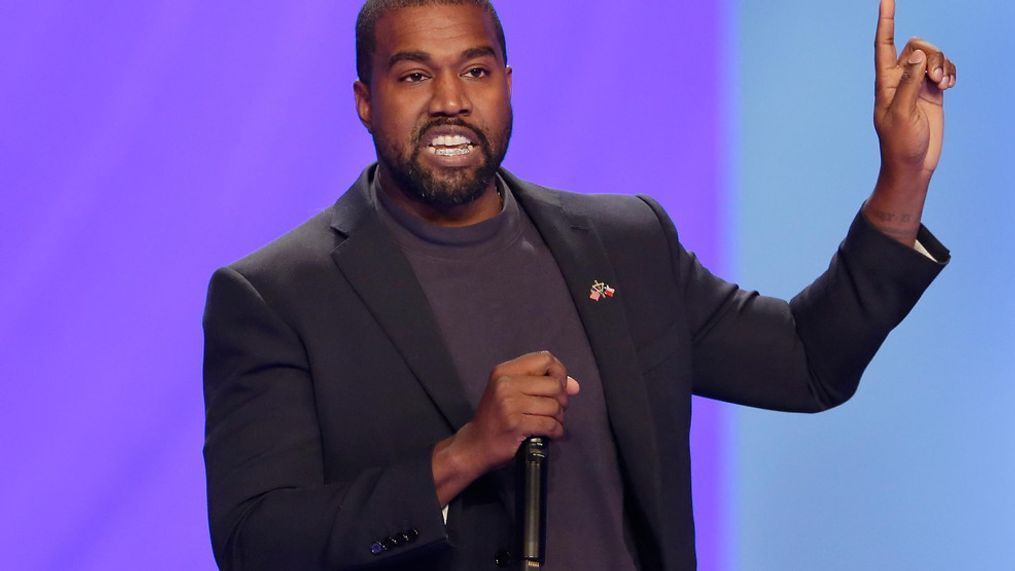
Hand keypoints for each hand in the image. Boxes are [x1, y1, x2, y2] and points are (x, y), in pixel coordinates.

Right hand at [431, 351, 579, 505]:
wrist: (475, 445)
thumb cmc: (495, 417)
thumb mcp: (511, 392)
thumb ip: (541, 383)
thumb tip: (574, 385)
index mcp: (504, 371)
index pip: (545, 359)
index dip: (559, 372)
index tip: (558, 387)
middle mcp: (506, 383)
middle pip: (554, 384)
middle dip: (562, 400)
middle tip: (555, 410)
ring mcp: (510, 404)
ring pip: (554, 406)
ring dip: (559, 418)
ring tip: (551, 423)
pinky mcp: (516, 424)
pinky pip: (550, 424)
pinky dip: (556, 431)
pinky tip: (551, 434)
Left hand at [865, 0, 957, 244]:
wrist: (912, 164)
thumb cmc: (900, 144)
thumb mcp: (902, 114)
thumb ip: (910, 83)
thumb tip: (918, 56)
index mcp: (885, 83)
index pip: (883, 45)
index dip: (885, 21)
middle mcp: (900, 79)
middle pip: (917, 46)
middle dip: (932, 54)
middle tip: (937, 79)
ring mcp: (917, 84)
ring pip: (932, 55)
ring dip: (943, 64)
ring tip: (944, 84)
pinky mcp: (932, 91)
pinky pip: (944, 68)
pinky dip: (951, 71)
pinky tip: (950, 86)